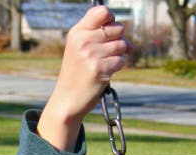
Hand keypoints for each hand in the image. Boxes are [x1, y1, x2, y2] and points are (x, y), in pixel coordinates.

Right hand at [37, 6, 128, 150]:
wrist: (67, 101)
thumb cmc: (77, 75)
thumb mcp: (79, 50)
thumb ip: (97, 36)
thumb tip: (128, 39)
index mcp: (76, 33)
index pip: (102, 12)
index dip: (111, 18)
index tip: (110, 30)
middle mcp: (83, 41)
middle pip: (117, 28)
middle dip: (118, 40)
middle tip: (107, 53)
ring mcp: (90, 55)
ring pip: (122, 45)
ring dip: (118, 56)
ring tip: (104, 64)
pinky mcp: (99, 69)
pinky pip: (121, 61)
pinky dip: (117, 68)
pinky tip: (105, 73)